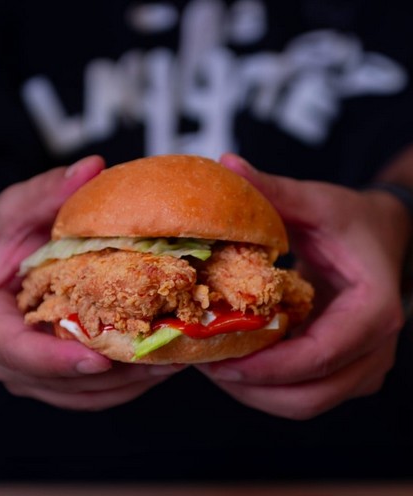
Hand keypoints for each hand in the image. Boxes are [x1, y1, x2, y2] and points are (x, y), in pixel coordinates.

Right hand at [0, 156, 181, 410]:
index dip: (57, 361)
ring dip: (130, 384)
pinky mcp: (59, 376)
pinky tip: (162, 363)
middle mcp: (8, 359)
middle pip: (60, 383)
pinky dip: (129, 383)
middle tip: (162, 358)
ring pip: (84, 395)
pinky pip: (95, 392)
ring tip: (174, 362)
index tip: (101, 360)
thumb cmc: (5, 241)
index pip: (18, 353)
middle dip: (113, 376)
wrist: (2, 267)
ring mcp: (34, 373)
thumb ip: (47, 191)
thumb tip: (91, 167)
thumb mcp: (17, 209)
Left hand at [197, 153, 410, 419]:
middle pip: (311, 395)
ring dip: (257, 392)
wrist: (382, 237)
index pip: (322, 354)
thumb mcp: (316, 202)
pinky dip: (268, 385)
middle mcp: (374, 346)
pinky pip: (304, 391)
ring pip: (306, 402)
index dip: (269, 366)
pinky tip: (236, 360)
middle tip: (207, 364)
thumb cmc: (353, 221)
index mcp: (373, 309)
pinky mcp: (345, 366)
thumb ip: (274, 190)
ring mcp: (363, 363)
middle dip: (254, 387)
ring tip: (214, 365)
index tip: (222, 361)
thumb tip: (227, 165)